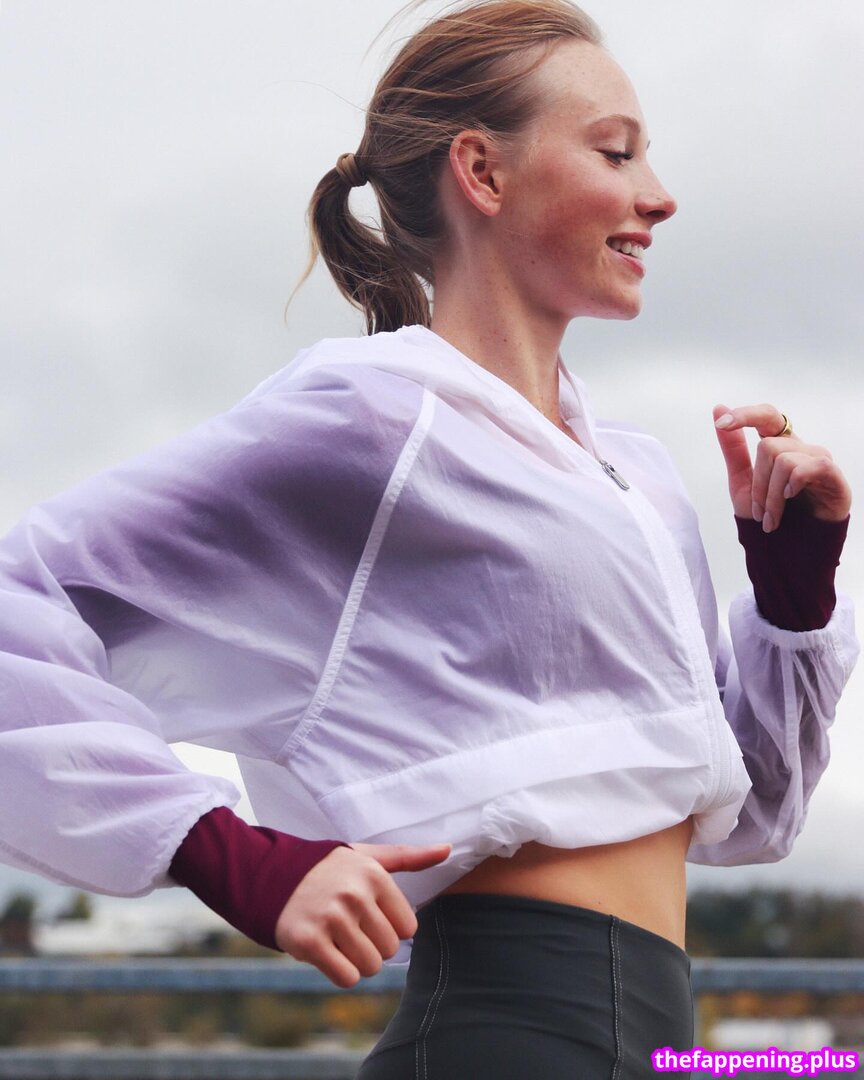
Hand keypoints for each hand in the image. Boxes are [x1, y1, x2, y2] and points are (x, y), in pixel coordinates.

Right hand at [274, 841, 450, 986]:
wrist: (271, 876)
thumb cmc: (328, 869)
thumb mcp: (368, 857)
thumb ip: (409, 857)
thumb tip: (448, 849)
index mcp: (374, 875)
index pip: (408, 927)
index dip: (390, 928)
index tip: (370, 916)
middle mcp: (355, 895)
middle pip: (389, 950)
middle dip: (373, 946)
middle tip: (351, 929)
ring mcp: (331, 919)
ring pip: (370, 966)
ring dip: (356, 961)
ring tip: (339, 940)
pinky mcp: (309, 942)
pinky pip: (346, 978)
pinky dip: (340, 973)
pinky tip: (326, 952)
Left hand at [713, 403, 850, 532]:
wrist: (787, 554)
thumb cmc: (767, 517)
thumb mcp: (742, 481)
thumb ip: (733, 447)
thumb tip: (719, 407)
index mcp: (780, 446)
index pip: (767, 417)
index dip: (745, 415)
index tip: (721, 424)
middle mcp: (801, 449)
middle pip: (768, 446)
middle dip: (757, 484)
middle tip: (757, 513)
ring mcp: (819, 462)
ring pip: (784, 461)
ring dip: (771, 497)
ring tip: (771, 520)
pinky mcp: (835, 478)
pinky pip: (813, 466)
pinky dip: (794, 484)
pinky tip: (791, 499)